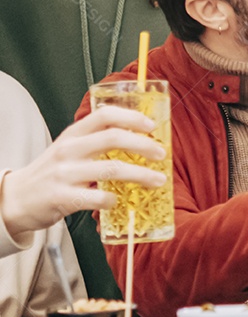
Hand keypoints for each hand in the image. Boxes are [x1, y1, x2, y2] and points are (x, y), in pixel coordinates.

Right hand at [0, 107, 166, 237]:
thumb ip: (97, 142)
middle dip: (143, 145)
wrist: (18, 198)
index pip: (104, 115)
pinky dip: (114, 200)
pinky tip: (118, 201)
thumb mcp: (71, 149)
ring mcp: (65, 173)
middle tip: (161, 154)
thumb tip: (140, 140)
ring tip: (158, 180)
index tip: (152, 126)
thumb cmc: (53, 173)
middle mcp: (69, 150)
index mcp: (74, 134)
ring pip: (112, 169)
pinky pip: (98, 198)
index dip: (132, 117)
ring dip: (141, 174)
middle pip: (113, 138)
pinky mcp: (63, 197)